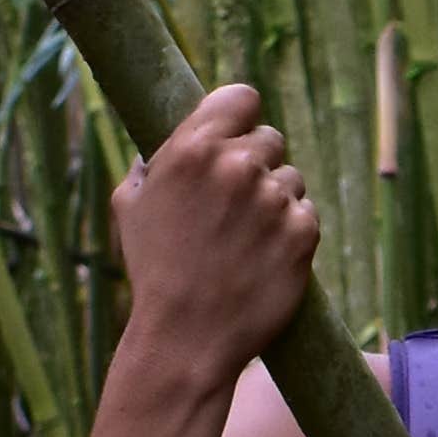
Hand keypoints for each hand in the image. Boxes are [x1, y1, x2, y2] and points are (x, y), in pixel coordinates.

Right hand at [113, 83, 321, 391]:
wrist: (185, 339)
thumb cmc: (154, 272)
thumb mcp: (131, 208)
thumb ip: (149, 167)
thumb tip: (157, 151)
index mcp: (192, 148)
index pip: (243, 97)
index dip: (241, 117)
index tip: (237, 136)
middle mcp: (237, 165)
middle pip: (270, 139)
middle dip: (256, 166)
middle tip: (235, 207)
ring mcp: (273, 199)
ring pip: (291, 179)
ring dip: (275, 202)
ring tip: (245, 241)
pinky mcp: (303, 232)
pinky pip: (306, 214)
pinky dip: (291, 234)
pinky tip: (264, 259)